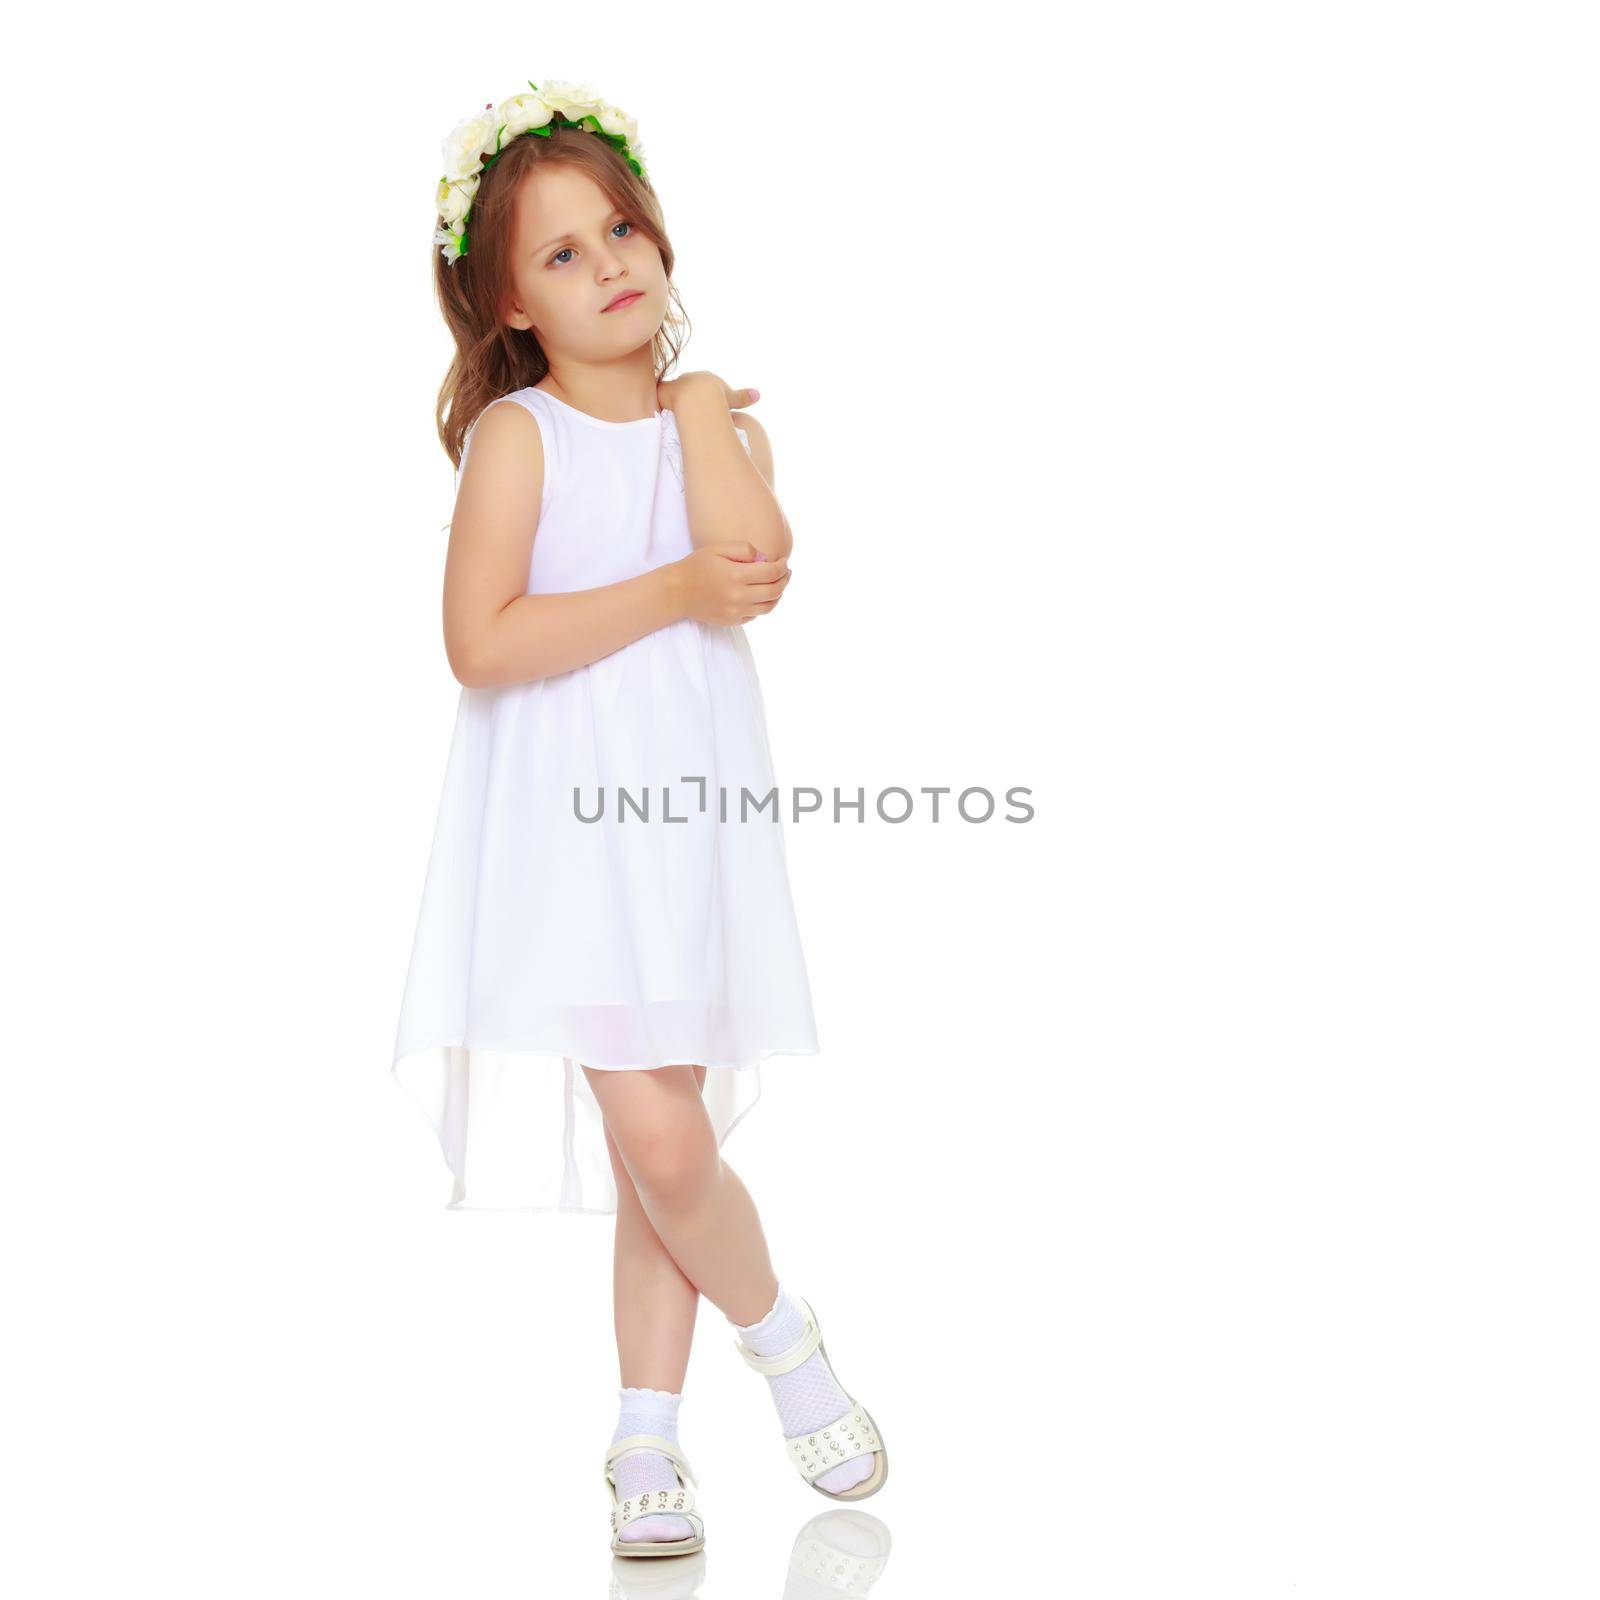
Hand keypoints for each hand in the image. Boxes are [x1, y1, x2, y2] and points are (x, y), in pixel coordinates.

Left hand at [657, 371, 759, 413]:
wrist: (698, 398)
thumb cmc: (718, 399)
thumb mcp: (732, 398)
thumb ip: (743, 397)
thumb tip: (758, 395)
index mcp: (705, 378)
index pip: (702, 386)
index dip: (702, 398)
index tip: (701, 408)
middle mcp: (690, 377)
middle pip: (686, 387)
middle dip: (686, 397)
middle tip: (685, 413)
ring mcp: (676, 383)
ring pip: (673, 392)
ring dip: (672, 401)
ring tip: (672, 415)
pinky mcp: (664, 391)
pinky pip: (660, 397)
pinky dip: (660, 404)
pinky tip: (660, 415)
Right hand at [671, 542, 790, 625]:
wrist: (676, 592)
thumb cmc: (697, 566)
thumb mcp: (718, 549)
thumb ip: (745, 550)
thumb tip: (765, 559)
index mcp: (736, 575)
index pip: (772, 572)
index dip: (782, 566)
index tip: (784, 562)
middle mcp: (739, 596)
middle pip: (774, 591)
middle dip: (784, 580)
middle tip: (786, 573)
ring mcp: (736, 611)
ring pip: (768, 607)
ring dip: (778, 595)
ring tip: (778, 585)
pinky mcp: (732, 621)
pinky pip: (755, 615)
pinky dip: (762, 605)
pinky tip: (760, 595)